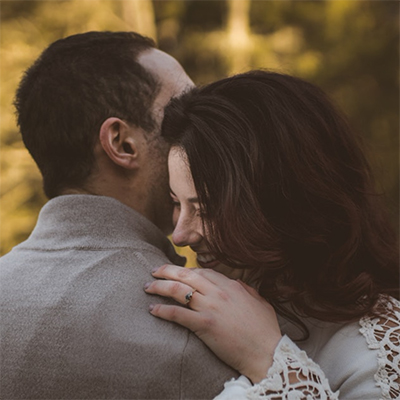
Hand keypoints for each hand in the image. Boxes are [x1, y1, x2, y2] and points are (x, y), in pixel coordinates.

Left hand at [144, 264, 281, 382]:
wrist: (266, 352)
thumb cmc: (265, 329)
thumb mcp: (260, 301)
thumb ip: (246, 288)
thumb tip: (236, 282)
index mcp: (231, 285)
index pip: (203, 271)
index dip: (186, 270)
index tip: (177, 271)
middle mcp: (218, 293)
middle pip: (186, 275)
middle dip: (166, 270)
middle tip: (154, 271)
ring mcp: (210, 308)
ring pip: (178, 291)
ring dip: (159, 287)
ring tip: (147, 287)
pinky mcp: (204, 325)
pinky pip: (178, 314)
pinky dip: (162, 310)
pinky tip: (152, 309)